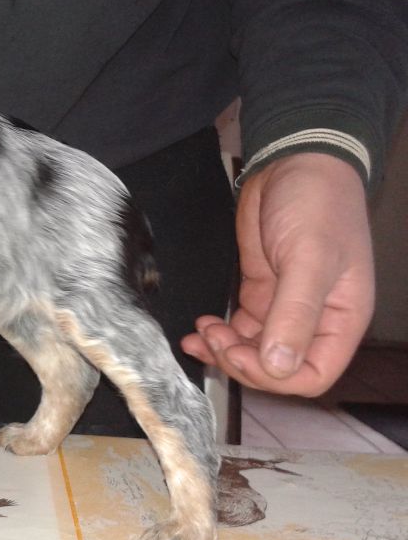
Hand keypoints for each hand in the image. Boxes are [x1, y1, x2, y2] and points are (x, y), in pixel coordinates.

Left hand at [181, 153, 374, 396]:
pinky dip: (218, 334)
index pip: (313, 374)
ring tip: (201, 332)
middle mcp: (315, 319)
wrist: (294, 163)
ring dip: (224, 350)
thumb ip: (294, 313)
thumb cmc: (316, 205)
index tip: (240, 354)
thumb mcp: (309, 259)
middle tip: (214, 340)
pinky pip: (239, 328)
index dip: (275, 376)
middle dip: (242, 361)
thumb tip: (278, 367)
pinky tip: (199, 327)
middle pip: (277, 368)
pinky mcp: (260, 291)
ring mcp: (284, 306)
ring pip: (253, 350)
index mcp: (341, 319)